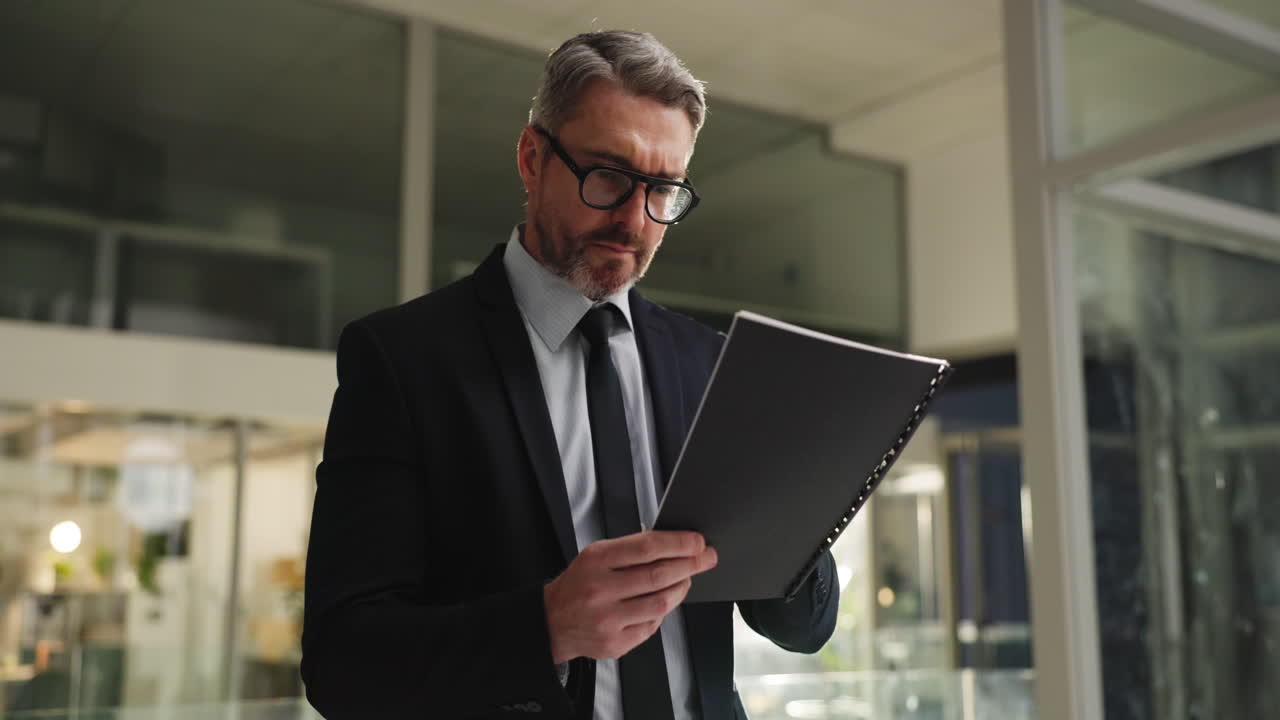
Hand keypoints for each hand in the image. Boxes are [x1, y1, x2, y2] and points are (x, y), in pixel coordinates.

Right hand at [543, 531, 717, 662]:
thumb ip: (631, 550)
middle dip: (690, 564)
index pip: (647, 548)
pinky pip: (653, 625)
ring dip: (681, 587)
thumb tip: (675, 545)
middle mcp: (601, 590)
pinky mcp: (616, 642)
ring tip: (686, 578)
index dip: (678, 543)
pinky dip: (663, 611)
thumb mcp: (596, 555)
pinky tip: (663, 601)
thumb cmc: (579, 585)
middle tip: (706, 558)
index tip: (697, 542)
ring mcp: (608, 619)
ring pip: (661, 602)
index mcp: (596, 561)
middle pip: (659, 575)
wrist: (552, 621)